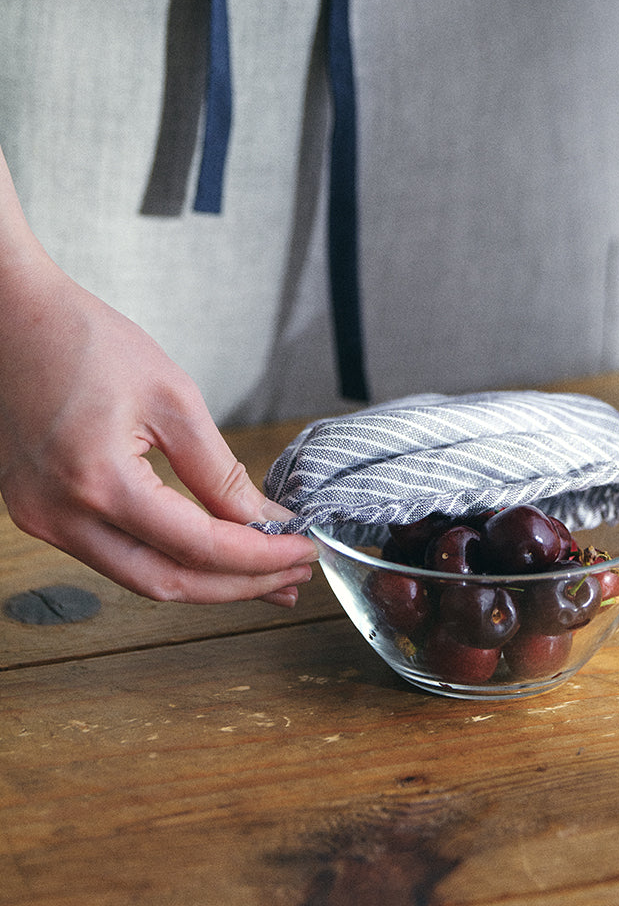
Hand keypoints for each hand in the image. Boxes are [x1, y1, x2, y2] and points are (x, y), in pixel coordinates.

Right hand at [0, 251, 319, 605]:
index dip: (258, 557)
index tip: (302, 550)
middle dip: (238, 586)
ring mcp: (43, 520)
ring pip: (138, 578)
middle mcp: (60, 515)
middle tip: (292, 577)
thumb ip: (218, 470)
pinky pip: (113, 555)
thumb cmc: (85, 341)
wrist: (12, 319)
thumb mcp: (172, 397)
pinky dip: (166, 558)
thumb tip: (264, 519)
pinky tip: (208, 551)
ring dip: (205, 580)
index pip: (197, 546)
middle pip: (166, 582)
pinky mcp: (40, 514)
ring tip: (263, 572)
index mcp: (98, 481)